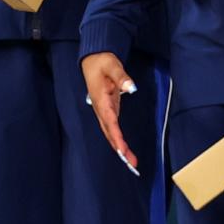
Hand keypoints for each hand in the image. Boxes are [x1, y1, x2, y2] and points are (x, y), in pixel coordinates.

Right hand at [81, 52, 140, 173]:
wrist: (92, 59)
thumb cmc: (102, 61)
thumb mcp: (112, 65)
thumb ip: (121, 76)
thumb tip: (131, 87)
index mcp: (101, 99)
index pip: (109, 121)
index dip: (116, 136)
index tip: (122, 150)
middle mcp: (100, 108)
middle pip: (109, 132)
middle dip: (119, 148)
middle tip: (131, 164)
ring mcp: (103, 110)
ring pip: (110, 132)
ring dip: (119, 147)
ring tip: (131, 162)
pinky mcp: (108, 109)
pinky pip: (112, 128)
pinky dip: (118, 139)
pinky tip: (124, 148)